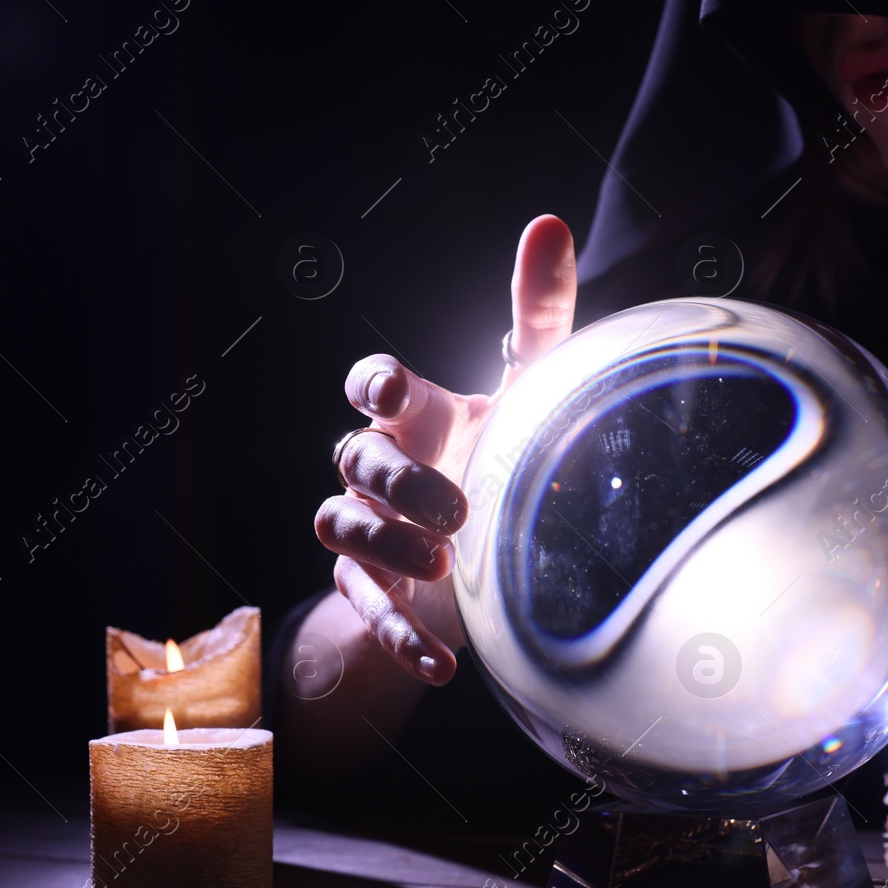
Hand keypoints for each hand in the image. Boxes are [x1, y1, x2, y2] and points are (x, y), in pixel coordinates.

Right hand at [314, 215, 579, 686]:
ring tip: (443, 564)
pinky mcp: (377, 590)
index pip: (370, 384)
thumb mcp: (533, 391)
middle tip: (459, 509)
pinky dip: (398, 637)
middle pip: (355, 457)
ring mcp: (372, 531)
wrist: (496, 553)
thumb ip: (540, 315)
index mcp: (417, 414)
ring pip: (337, 524)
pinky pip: (364, 608)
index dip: (372, 384)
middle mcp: (382, 465)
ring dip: (385, 546)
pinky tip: (441, 665)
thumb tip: (550, 222)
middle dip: (398, 481)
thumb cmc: (511, 452)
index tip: (395, 392)